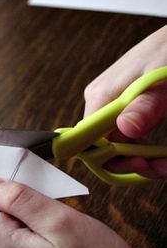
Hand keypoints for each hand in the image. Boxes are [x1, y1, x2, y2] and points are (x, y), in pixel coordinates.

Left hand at [0, 177, 132, 247]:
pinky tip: (43, 203)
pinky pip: (22, 220)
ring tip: (40, 190)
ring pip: (11, 211)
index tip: (2, 163)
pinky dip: (31, 207)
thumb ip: (21, 201)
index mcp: (2, 243)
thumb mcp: (58, 222)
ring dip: (24, 198)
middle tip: (29, 175)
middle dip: (11, 188)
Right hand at [83, 25, 166, 177]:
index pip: (88, 139)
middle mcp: (99, 102)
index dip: (109, 158)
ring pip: (114, 142)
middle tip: (159, 167)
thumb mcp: (161, 80)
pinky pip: (124, 133)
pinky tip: (157, 151)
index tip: (140, 164)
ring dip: (137, 157)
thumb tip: (125, 129)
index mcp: (100, 96)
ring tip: (163, 162)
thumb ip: (145, 106)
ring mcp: (110, 104)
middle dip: (128, 161)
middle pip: (101, 145)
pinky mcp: (122, 105)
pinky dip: (140, 146)